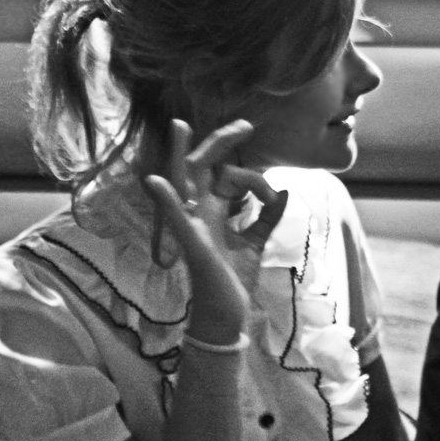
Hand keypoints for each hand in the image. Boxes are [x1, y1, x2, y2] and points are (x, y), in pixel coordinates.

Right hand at [144, 119, 288, 344]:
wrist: (228, 315)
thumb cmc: (235, 279)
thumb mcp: (256, 242)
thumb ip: (267, 216)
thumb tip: (284, 191)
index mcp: (215, 211)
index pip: (222, 174)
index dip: (244, 167)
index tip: (261, 166)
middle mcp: (201, 213)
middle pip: (202, 168)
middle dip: (219, 142)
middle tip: (244, 124)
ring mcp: (193, 225)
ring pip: (184, 182)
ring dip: (180, 154)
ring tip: (179, 127)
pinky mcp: (192, 243)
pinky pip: (176, 218)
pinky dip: (167, 199)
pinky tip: (154, 181)